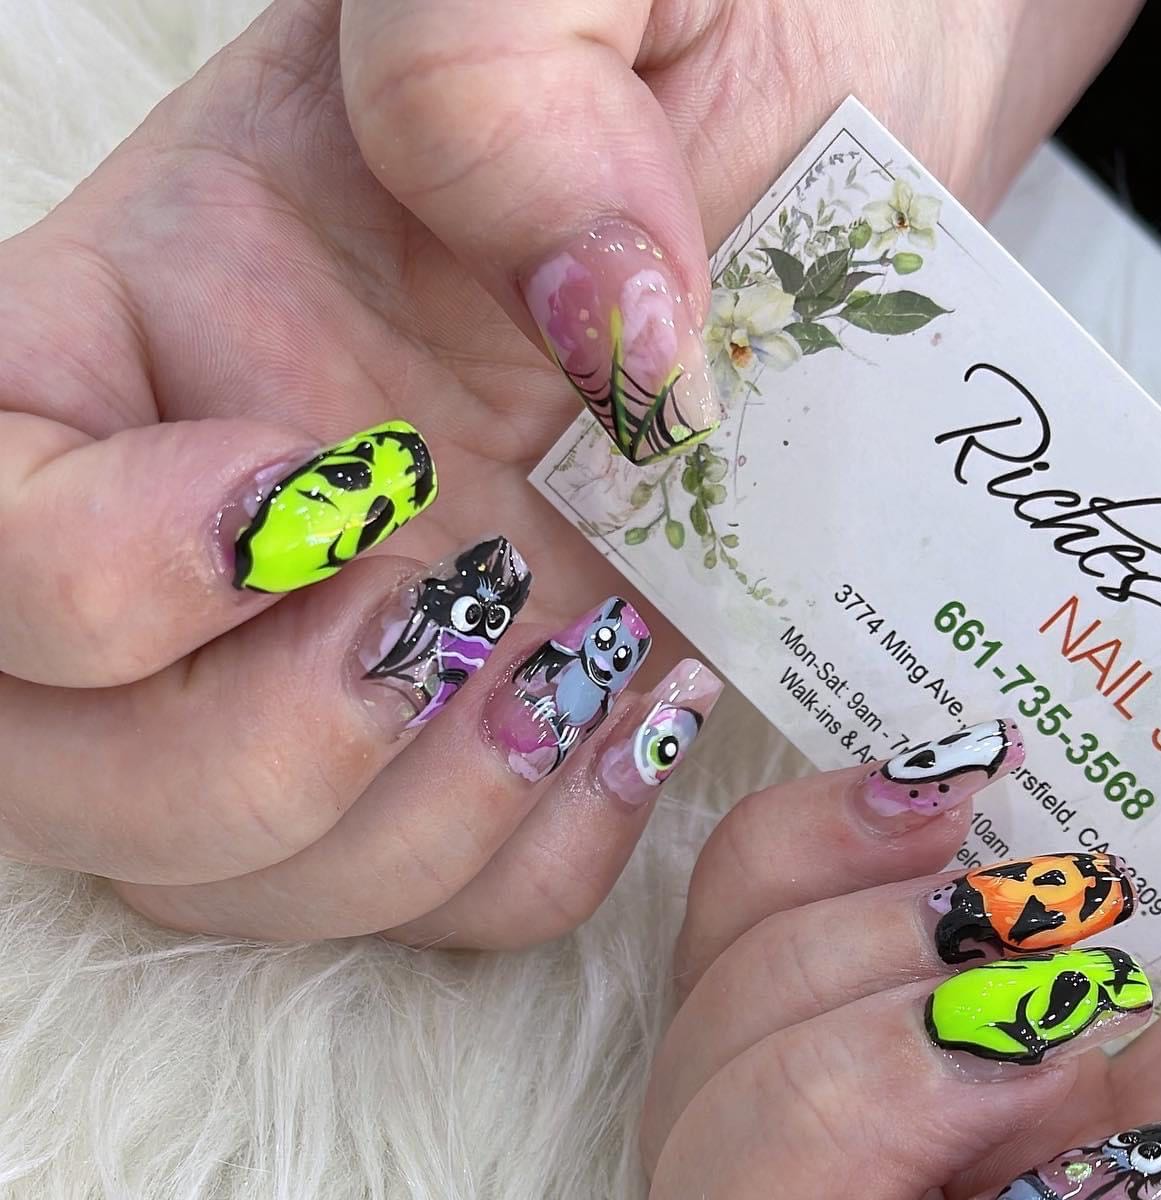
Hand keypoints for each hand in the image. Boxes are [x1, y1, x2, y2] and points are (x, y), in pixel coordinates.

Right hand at [0, 0, 1133, 942]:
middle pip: (69, 778)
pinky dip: (540, 853)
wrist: (839, 124)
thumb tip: (584, 341)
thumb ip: (488, 78)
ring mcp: (338, 657)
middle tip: (463, 598)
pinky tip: (643, 706)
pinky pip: (441, 907)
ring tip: (586, 645)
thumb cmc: (694, 23)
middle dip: (266, 755)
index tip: (327, 494)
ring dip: (425, 821)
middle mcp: (206, 531)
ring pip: (248, 878)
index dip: (95, 580)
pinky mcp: (477, 735)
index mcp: (139, 326)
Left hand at [633, 684, 1160, 1199]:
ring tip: (1031, 896)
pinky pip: (704, 937)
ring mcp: (881, 1128)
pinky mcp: (844, 975)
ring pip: (679, 1122)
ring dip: (826, 980)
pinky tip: (950, 797)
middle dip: (842, 1134)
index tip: (1118, 1175)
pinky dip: (793, 854)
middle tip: (1050, 1006)